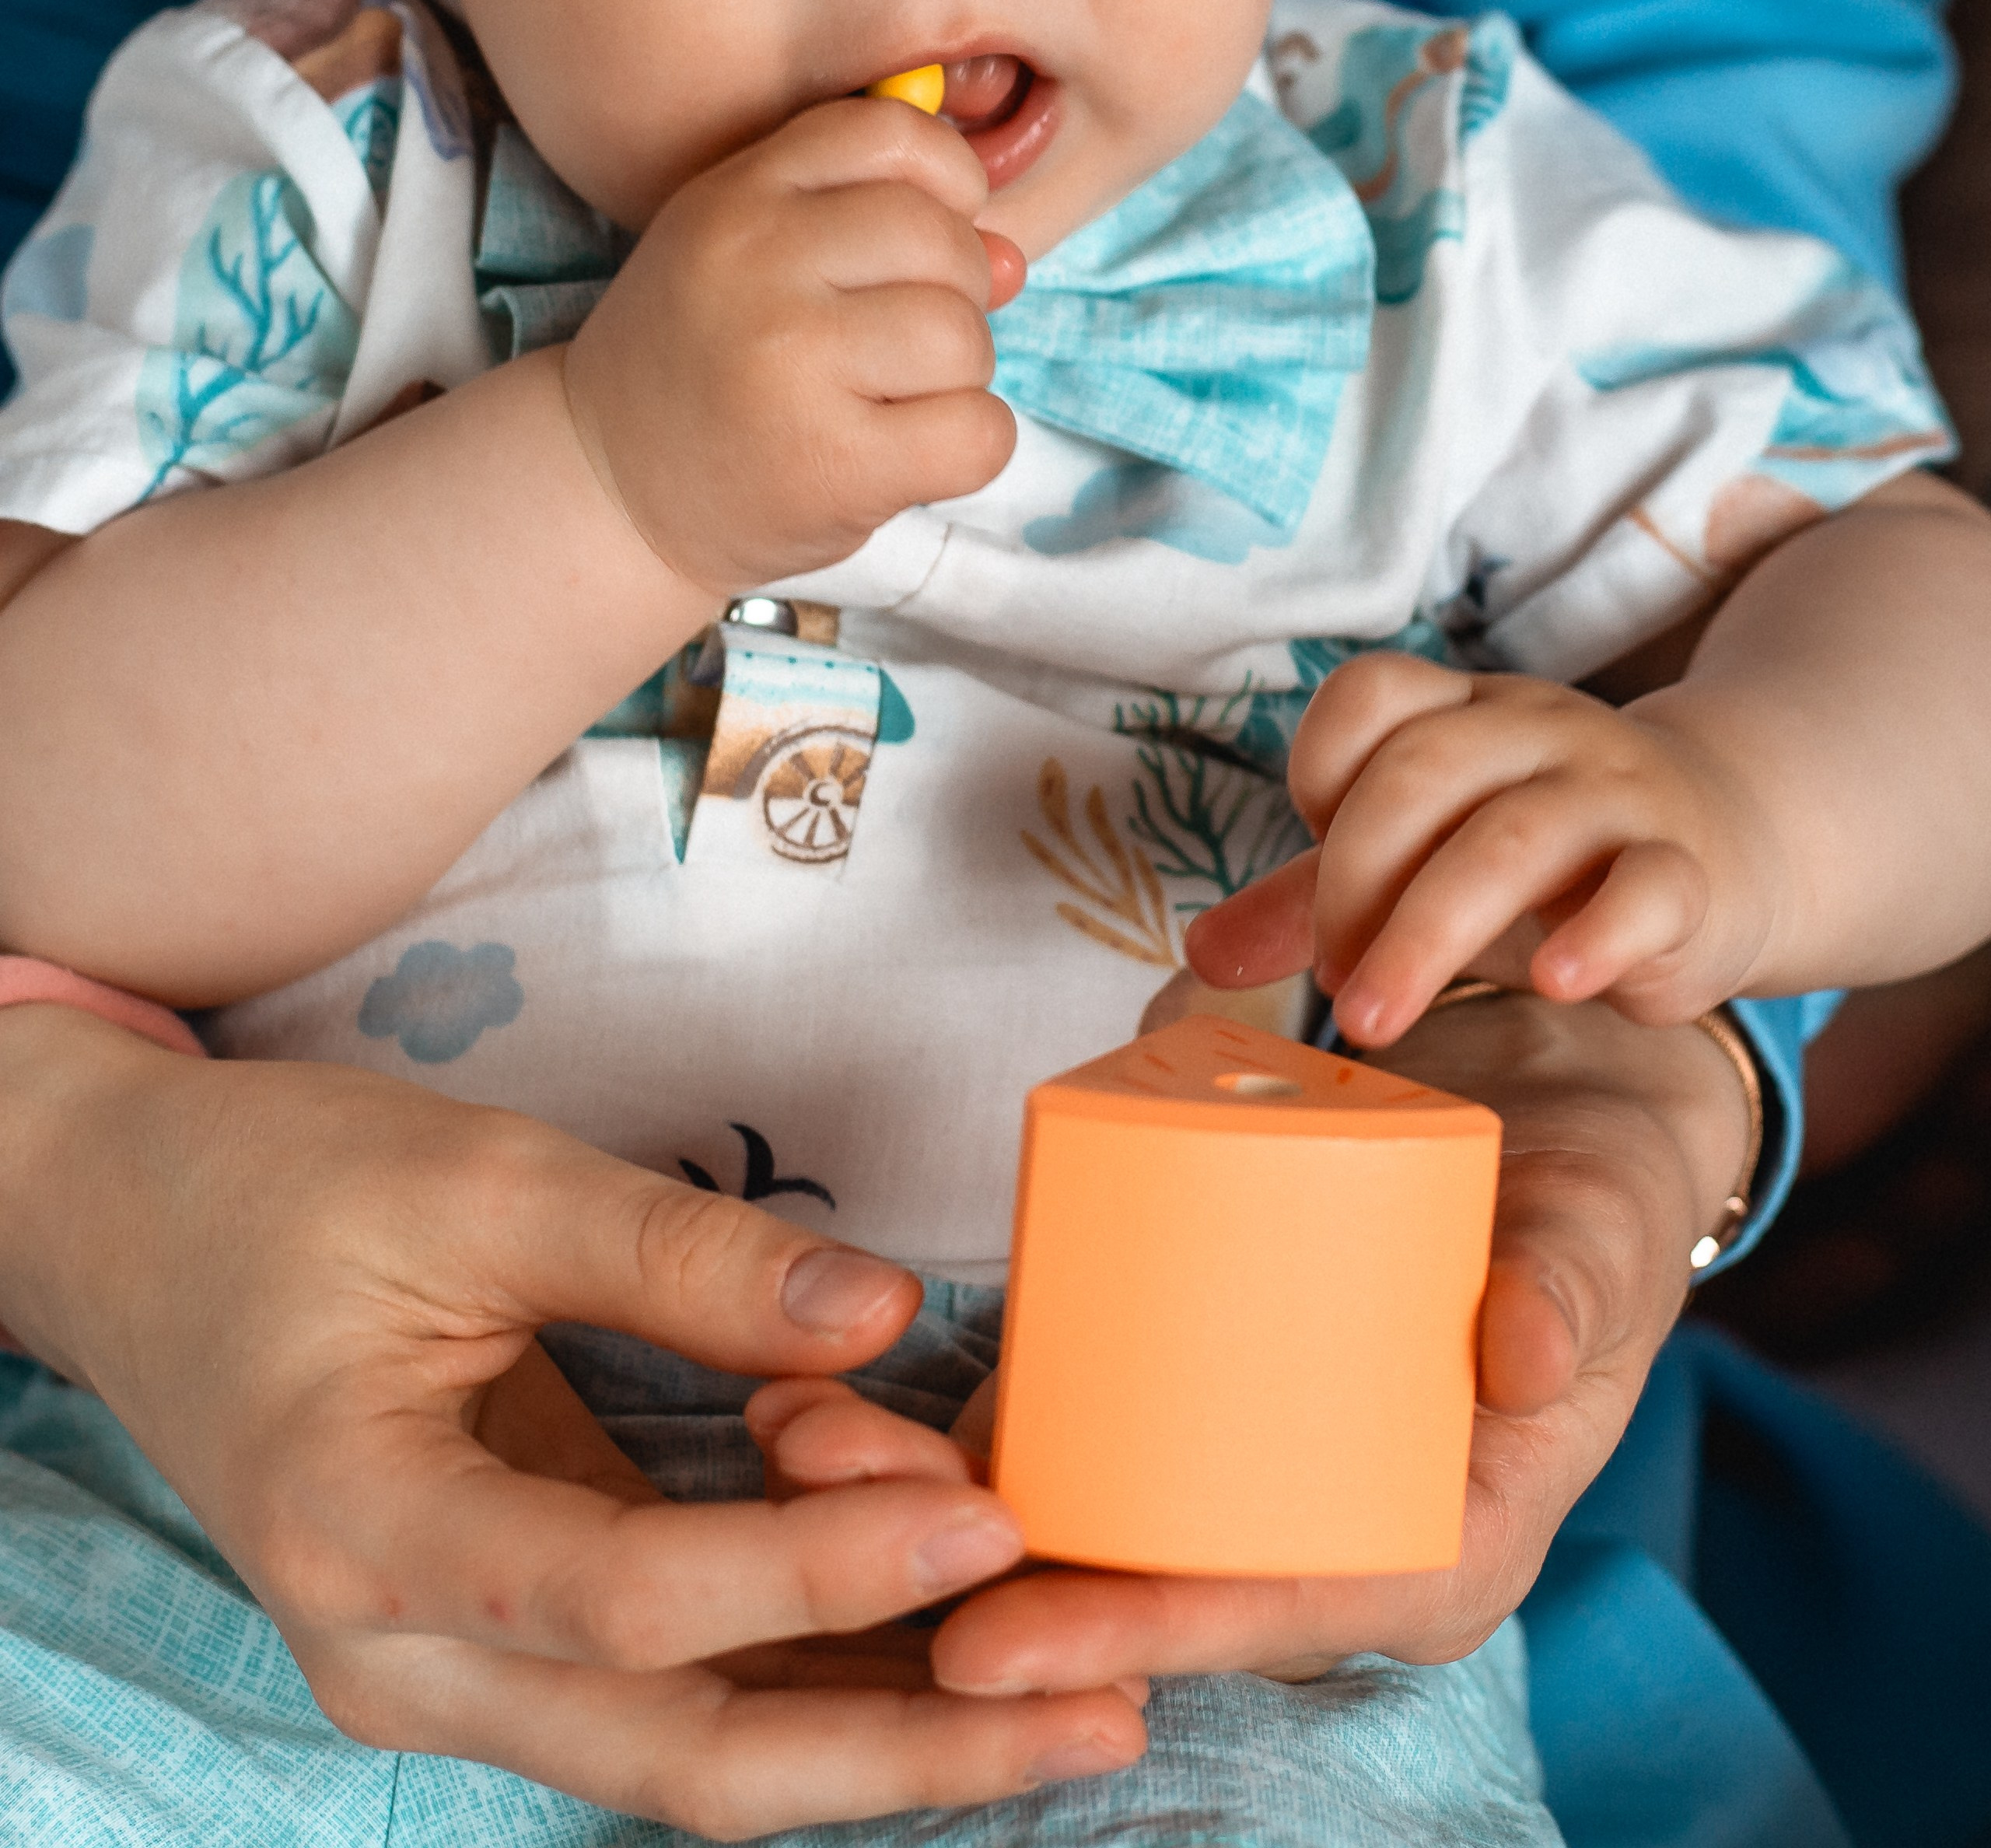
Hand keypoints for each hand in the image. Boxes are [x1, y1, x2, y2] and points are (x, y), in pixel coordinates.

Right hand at [0, 1015, 1142, 1831]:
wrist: (132, 1228)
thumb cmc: (284, 1185)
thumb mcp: (477, 1180)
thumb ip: (676, 1257)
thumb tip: (884, 1313)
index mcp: (365, 1532)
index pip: (625, 1595)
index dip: (816, 1570)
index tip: (987, 1515)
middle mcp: (400, 1654)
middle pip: (681, 1750)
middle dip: (904, 1747)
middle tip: (1107, 1700)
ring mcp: (447, 1667)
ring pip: (688, 1751)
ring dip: (883, 1734)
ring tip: (1076, 1699)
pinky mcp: (498, 1634)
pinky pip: (670, 1691)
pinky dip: (811, 1674)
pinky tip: (948, 1643)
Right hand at [562, 97, 1022, 597]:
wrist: (609, 487)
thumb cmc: (705, 364)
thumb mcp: (757, 259)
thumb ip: (880, 229)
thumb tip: (1010, 260)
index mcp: (739, 197)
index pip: (894, 136)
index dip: (946, 182)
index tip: (924, 240)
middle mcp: (759, 266)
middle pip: (945, 243)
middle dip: (954, 295)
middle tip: (899, 343)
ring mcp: (793, 365)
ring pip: (964, 339)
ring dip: (957, 377)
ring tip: (891, 400)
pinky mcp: (832, 463)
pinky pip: (978, 432)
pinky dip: (969, 446)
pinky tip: (908, 454)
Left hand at [749, 995, 1752, 1691]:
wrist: (1569, 1095)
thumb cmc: (1598, 1182)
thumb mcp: (1604, 1225)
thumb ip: (1574, 1280)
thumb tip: (1527, 1353)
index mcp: (1430, 1543)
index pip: (1266, 1614)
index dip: (1127, 1635)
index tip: (985, 1640)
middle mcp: (1323, 1525)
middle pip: (1141, 1577)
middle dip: (979, 1568)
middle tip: (824, 1505)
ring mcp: (1249, 1459)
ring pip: (1084, 1512)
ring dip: (931, 1496)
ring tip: (791, 1438)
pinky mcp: (1197, 1380)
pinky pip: (1075, 1428)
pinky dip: (960, 1424)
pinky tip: (842, 1389)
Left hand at [1184, 653, 1775, 1046]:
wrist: (1727, 849)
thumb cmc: (1540, 861)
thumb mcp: (1422, 862)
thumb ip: (1312, 899)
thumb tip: (1202, 956)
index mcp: (1465, 712)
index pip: (1374, 694)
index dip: (1322, 769)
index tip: (1316, 861)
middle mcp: (1539, 732)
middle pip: (1425, 771)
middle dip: (1355, 882)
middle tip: (1334, 986)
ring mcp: (1618, 795)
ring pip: (1516, 838)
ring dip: (1429, 933)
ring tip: (1374, 1020)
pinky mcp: (1688, 872)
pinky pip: (1645, 887)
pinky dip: (1595, 934)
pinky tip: (1553, 984)